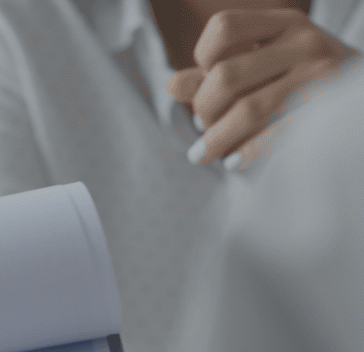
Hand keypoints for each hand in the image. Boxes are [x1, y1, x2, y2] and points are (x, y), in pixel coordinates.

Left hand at [168, 9, 357, 170]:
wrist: (362, 101)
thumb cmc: (302, 84)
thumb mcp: (263, 68)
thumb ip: (216, 75)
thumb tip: (173, 85)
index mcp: (284, 23)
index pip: (224, 28)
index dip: (202, 58)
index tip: (205, 82)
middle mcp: (304, 41)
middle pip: (227, 76)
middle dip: (204, 110)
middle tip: (202, 130)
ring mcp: (321, 74)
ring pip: (248, 109)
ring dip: (218, 138)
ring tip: (206, 153)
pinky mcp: (329, 111)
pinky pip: (276, 135)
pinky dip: (247, 152)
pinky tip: (233, 162)